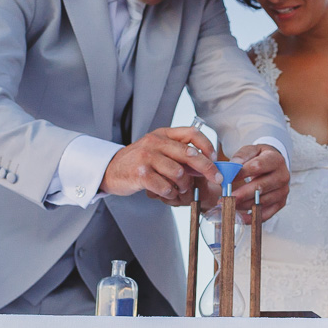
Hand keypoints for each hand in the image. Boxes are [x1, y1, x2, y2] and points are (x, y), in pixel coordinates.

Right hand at [100, 126, 219, 204]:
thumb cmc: (140, 161)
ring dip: (184, 185)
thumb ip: (179, 153)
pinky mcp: (140, 174)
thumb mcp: (158, 149)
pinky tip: (167, 193)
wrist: (111, 170)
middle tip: (217, 178)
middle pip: (190, 154)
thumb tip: (207, 164)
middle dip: (207, 168)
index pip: (192, 133)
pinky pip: (166, 187)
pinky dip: (171, 193)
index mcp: (163, 134)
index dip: (207, 145)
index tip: (215, 158)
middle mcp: (155, 143)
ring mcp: (146, 158)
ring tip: (179, 188)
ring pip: (179, 173)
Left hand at [226, 144, 289, 220]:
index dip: (241, 173)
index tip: (227, 179)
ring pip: (261, 202)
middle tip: (225, 198)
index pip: (258, 166)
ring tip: (228, 205)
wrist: (274, 165)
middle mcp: (282, 176)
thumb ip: (242, 155)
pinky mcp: (281, 203)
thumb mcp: (252, 150)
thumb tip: (233, 164)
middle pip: (260, 187)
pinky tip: (239, 217)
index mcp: (276, 160)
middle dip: (241, 194)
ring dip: (243, 206)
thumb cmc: (260, 158)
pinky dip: (252, 218)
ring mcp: (283, 191)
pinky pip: (266, 214)